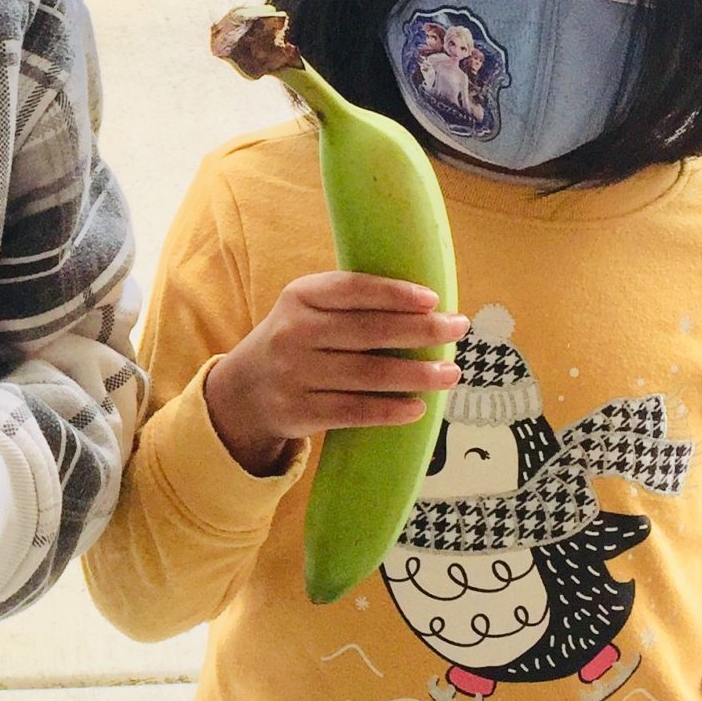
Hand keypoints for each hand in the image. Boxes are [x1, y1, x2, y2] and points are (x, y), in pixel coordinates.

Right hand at [204, 273, 466, 476]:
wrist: (243, 391)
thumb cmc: (296, 342)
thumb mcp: (308, 309)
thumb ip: (351, 304)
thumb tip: (428, 307)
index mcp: (299, 296)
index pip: (352, 289)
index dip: (394, 293)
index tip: (433, 299)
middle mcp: (293, 332)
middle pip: (368, 332)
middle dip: (421, 331)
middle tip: (458, 329)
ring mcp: (294, 374)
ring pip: (367, 375)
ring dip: (417, 375)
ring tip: (451, 373)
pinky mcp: (299, 411)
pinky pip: (354, 411)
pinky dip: (390, 411)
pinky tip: (419, 407)